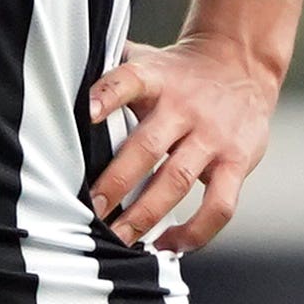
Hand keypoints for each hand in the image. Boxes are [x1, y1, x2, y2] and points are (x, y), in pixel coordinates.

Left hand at [86, 38, 281, 253]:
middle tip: (91, 211)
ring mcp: (213, 136)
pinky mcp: (238, 161)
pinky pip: (218, 205)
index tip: (86, 114)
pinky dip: (194, 231)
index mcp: (158, 79)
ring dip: (145, 215)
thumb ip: (111, 72)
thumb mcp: (149, 60)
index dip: (106, 96)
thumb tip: (62, 78)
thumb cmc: (183, 73)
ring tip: (120, 239)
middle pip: (147, 146)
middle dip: (115, 183)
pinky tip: (170, 243)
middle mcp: (185, 107)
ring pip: (177, 180)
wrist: (242, 63)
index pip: (129, 81)